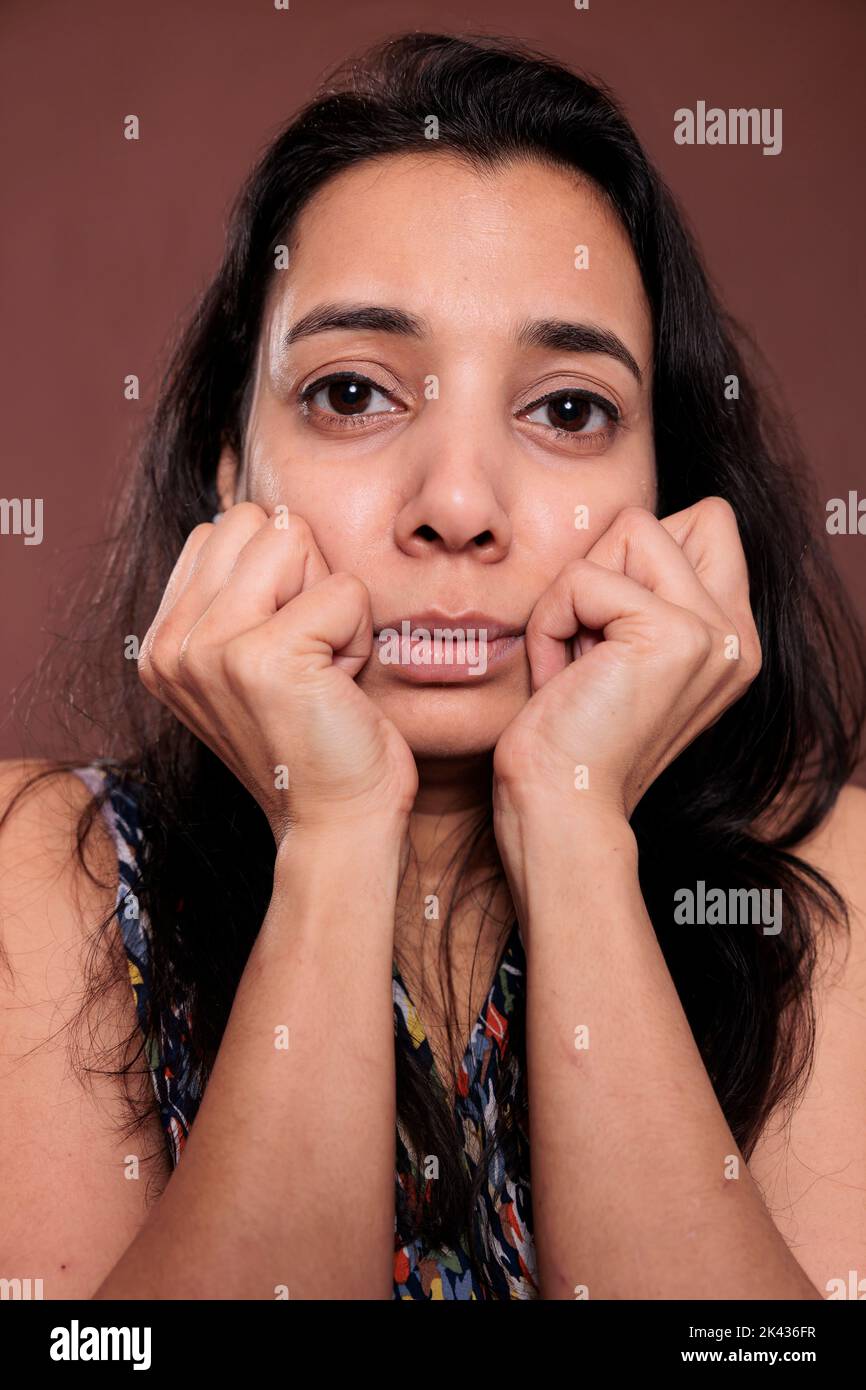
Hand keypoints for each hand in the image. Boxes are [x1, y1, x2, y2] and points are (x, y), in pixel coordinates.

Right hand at [138, 502, 417, 846]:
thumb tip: (270, 518)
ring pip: (294, 538)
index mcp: (163, 642)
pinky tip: (340, 687)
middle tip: (312, 657)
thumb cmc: (320, 739)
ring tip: (323, 668)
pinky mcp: (261, 658)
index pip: (225, 526)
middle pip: (259, 520)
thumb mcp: (258, 660)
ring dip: (331, 601)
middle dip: (304, 576)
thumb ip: (241, 595)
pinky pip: (342, 589)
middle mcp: (171, 644)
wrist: (339, 824)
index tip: (290, 650)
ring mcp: (208, 649)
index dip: (281, 576)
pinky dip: (359, 634)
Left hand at [492, 499, 761, 824]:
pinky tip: (559, 682)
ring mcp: (713, 633)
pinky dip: (551, 623)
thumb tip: (623, 525)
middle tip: (585, 650)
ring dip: (572, 595)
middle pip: (660, 518)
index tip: (603, 637)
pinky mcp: (676, 634)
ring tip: (572, 665)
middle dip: (600, 568)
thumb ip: (638, 591)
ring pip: (627, 530)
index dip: (628, 560)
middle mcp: (735, 635)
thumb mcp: (613, 652)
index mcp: (729, 640)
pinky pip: (582, 577)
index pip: (704, 521)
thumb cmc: (566, 736)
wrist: (560, 809)